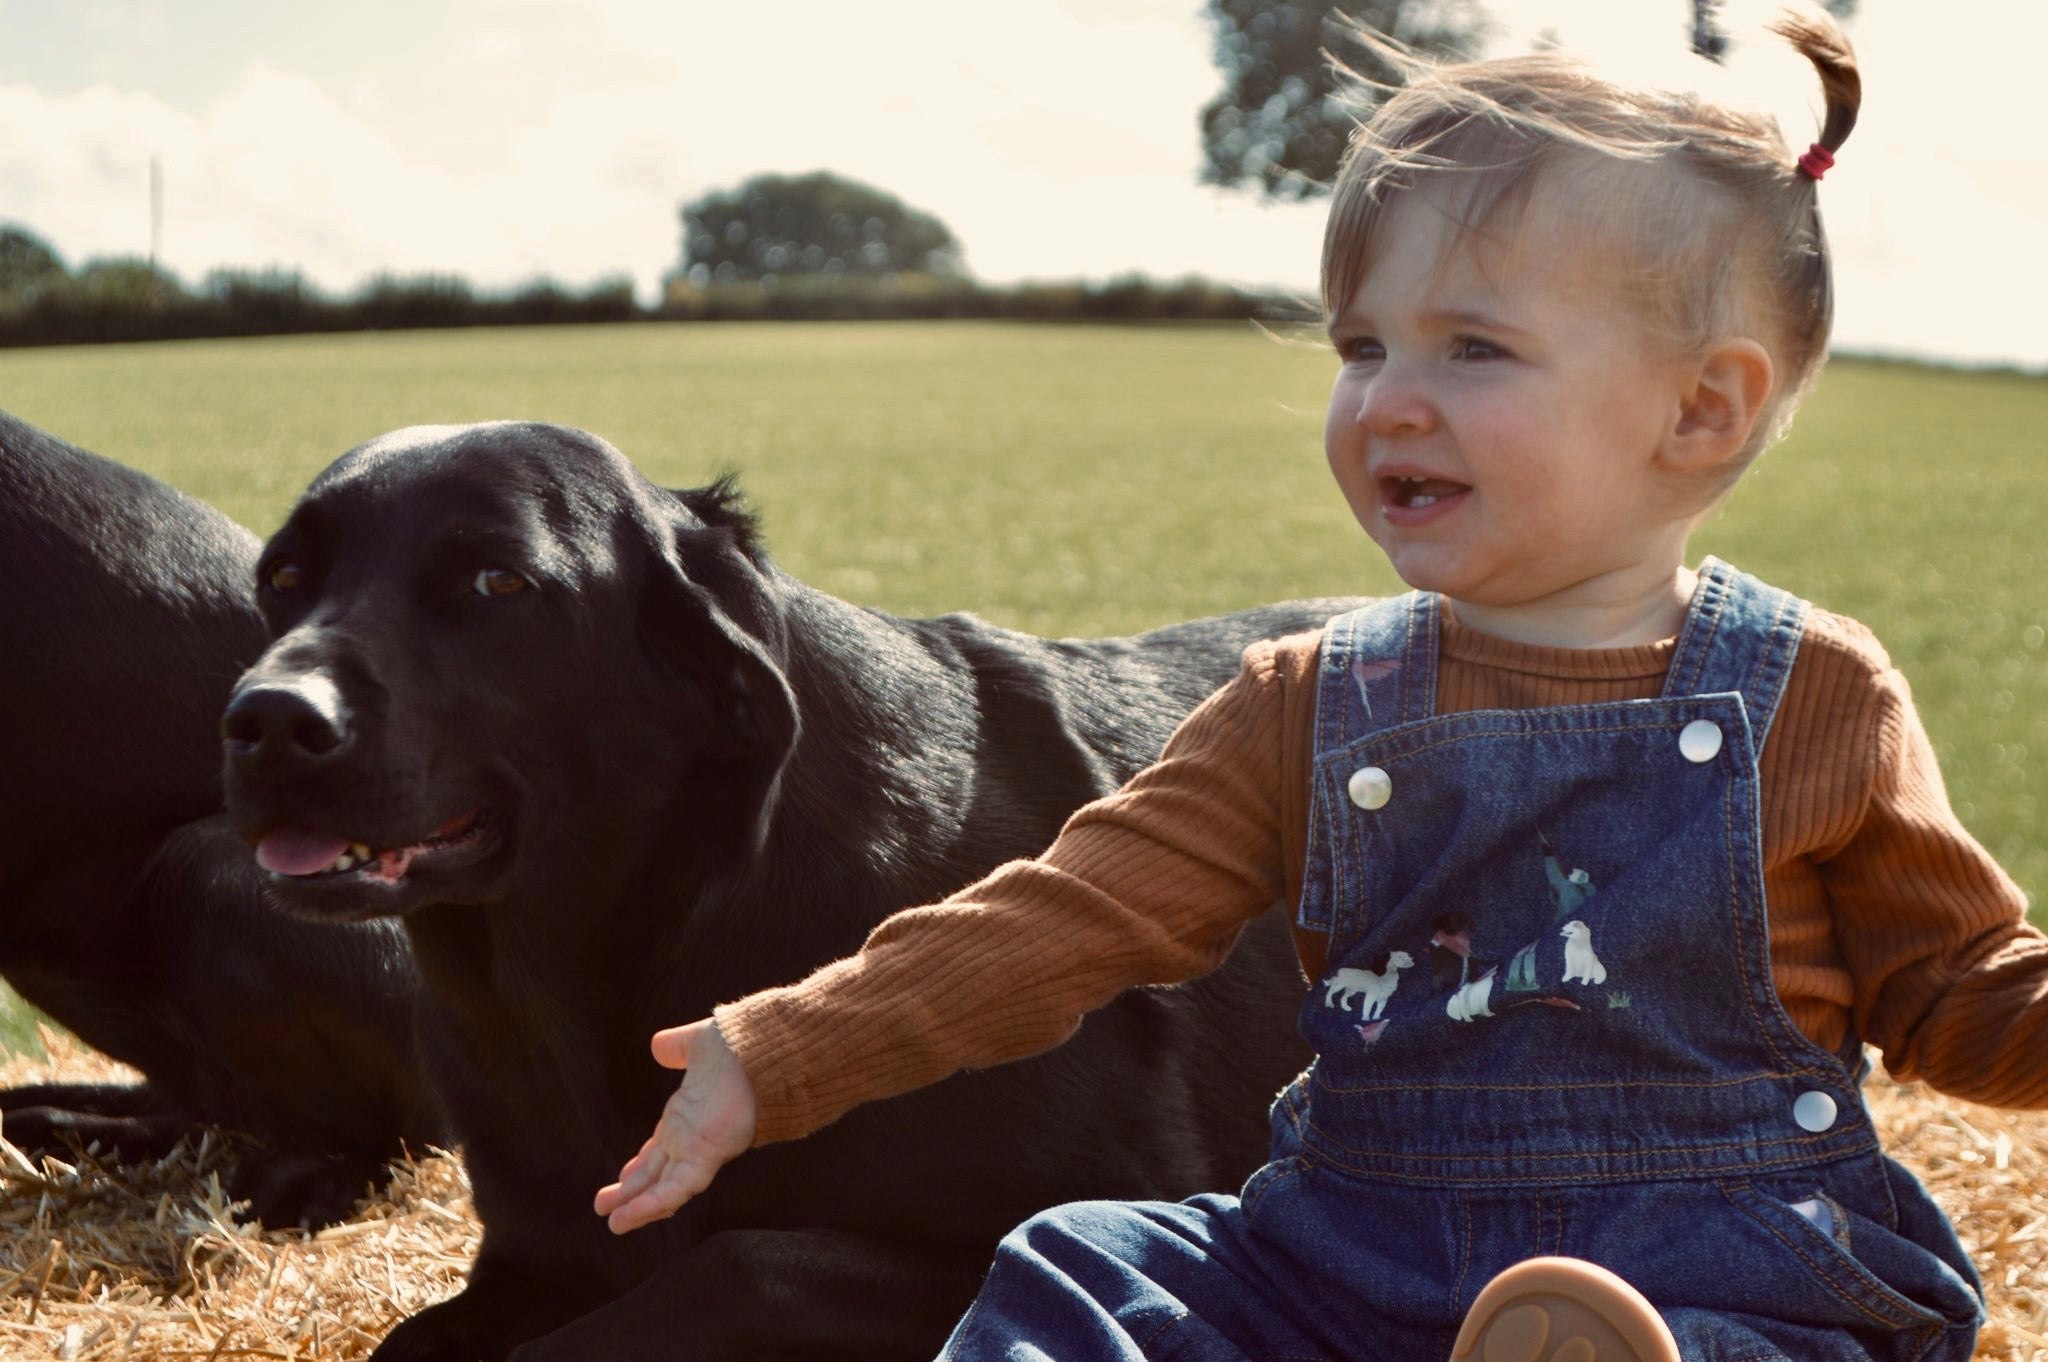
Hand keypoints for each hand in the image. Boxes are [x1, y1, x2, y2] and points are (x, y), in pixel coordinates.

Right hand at [593, 1019, 757, 1233]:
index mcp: (684, 1118)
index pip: (658, 1149)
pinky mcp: (705, 1157)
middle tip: (604, 1208)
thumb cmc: (736, 1046)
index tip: (623, 1178)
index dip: (640, 1165)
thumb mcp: (697, 1045)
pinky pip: (675, 1188)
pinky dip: (654, 1203)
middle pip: (654, 1174)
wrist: (759, 1050)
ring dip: (637, 1209)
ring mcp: (696, 1150)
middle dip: (630, 1193)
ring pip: (662, 1189)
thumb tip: (657, 1045)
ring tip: (614, 1224)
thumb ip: (677, 1047)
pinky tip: (632, 1214)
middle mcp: (688, 1139)